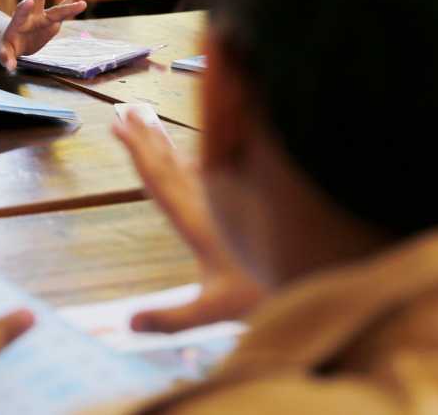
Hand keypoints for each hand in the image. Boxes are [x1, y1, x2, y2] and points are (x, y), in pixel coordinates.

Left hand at [0, 0, 87, 70]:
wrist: (15, 40)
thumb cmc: (8, 46)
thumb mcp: (4, 52)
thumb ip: (6, 57)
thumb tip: (10, 67)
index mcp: (17, 23)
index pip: (20, 14)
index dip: (24, 9)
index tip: (29, 2)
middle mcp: (30, 15)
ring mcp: (42, 16)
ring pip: (56, 8)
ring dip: (68, 2)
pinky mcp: (51, 20)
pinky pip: (63, 11)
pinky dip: (72, 2)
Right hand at [111, 111, 264, 331]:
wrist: (319, 274)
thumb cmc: (265, 295)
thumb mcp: (213, 311)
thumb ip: (171, 318)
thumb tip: (128, 324)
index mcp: (197, 221)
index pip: (159, 180)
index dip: (137, 151)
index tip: (118, 125)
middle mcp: (211, 202)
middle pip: (171, 164)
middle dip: (146, 138)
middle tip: (125, 113)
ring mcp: (231, 199)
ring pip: (192, 163)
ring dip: (168, 145)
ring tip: (152, 125)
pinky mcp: (249, 200)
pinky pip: (217, 170)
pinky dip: (198, 158)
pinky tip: (193, 158)